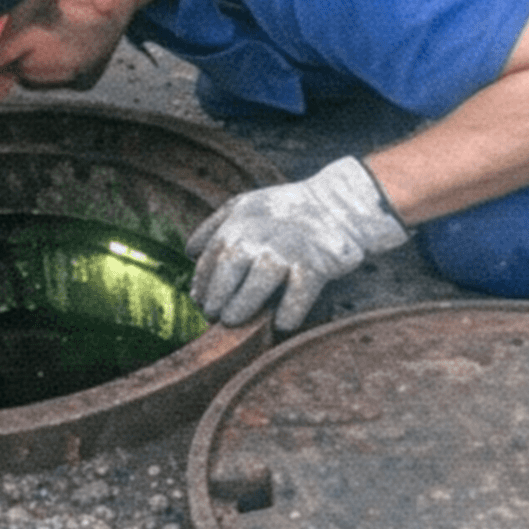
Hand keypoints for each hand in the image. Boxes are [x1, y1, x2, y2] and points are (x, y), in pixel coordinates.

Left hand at [187, 157, 407, 331]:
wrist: (339, 205)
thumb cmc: (286, 211)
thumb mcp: (246, 205)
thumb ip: (216, 225)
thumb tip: (189, 253)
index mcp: (242, 219)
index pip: (212, 254)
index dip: (202, 281)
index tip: (200, 300)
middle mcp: (263, 233)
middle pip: (230, 267)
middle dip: (217, 295)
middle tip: (214, 314)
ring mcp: (290, 249)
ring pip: (259, 281)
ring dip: (242, 305)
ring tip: (233, 320)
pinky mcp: (316, 266)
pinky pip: (297, 295)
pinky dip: (287, 313)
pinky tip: (279, 323)